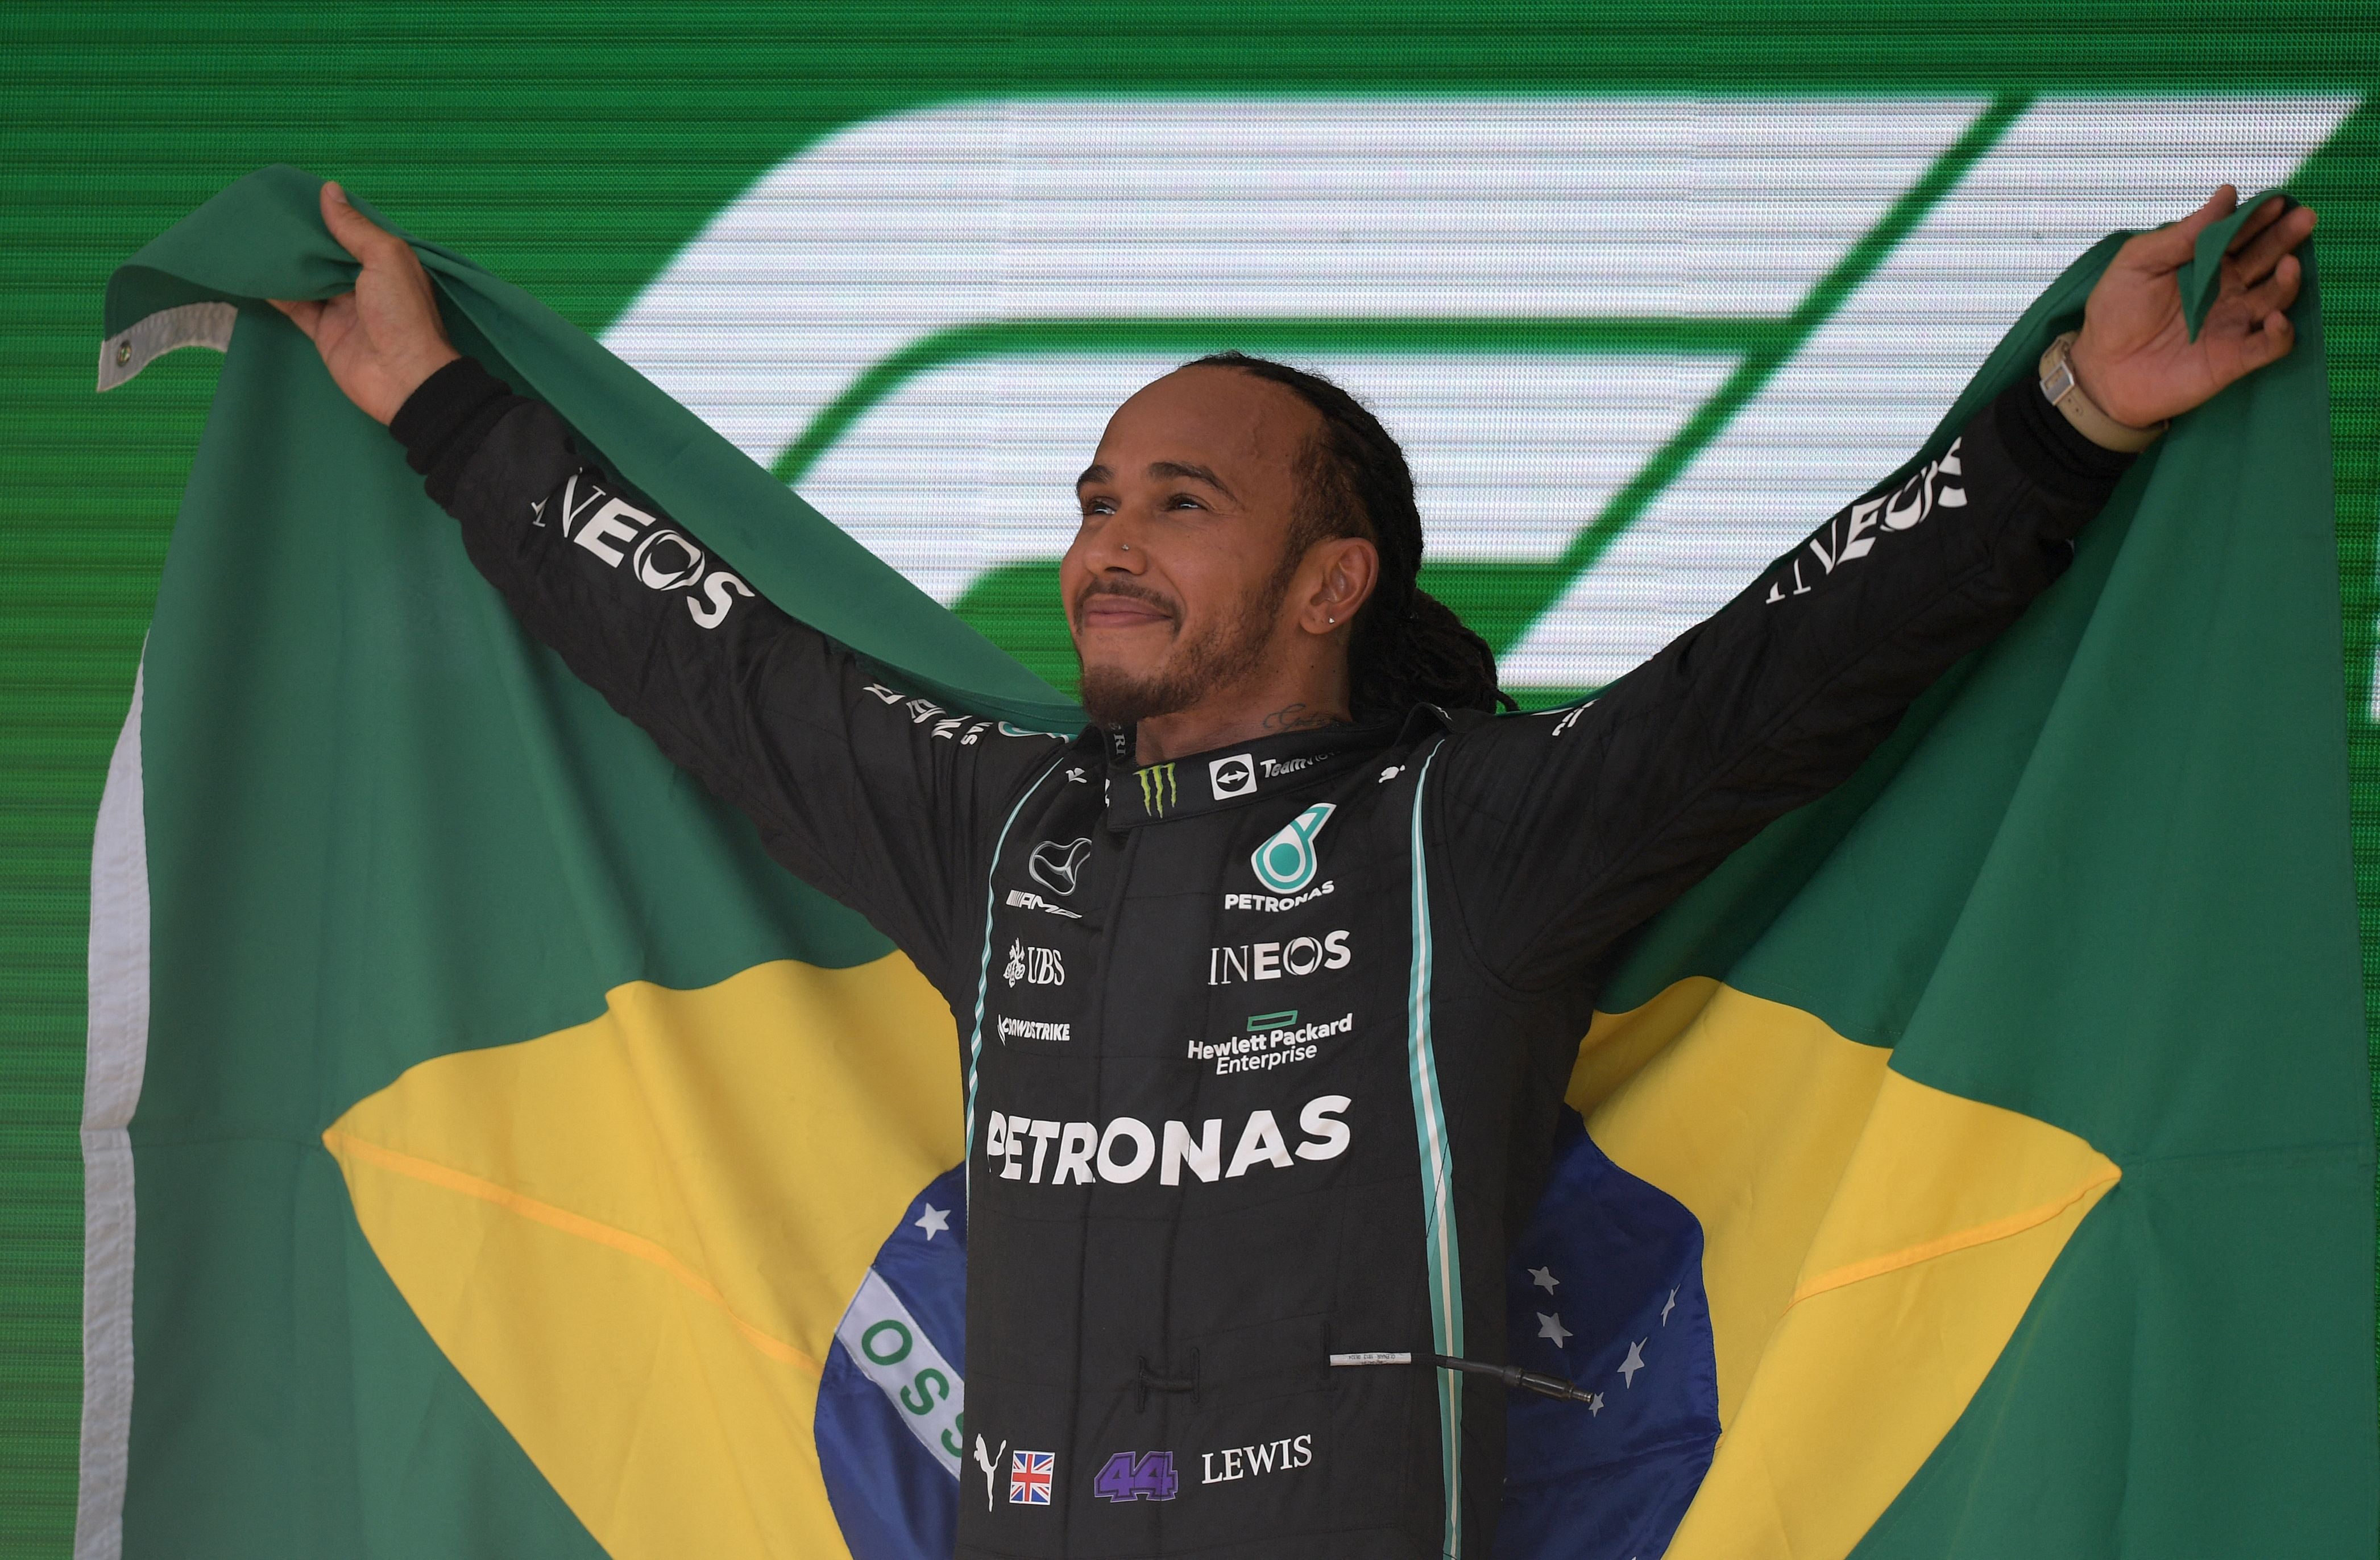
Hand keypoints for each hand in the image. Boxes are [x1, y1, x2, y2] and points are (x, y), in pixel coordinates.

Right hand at [269, 181, 458, 424]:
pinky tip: (254, 271)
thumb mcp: (385, 258)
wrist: (405, 379)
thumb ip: (355, 227)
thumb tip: (329, 190)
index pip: (352, 231)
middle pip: (326, 253)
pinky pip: (295, 306)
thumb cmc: (403, 314)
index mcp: (386, 261)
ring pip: (308, 278)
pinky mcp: (324, 331)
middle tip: (265, 211)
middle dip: (301, 236)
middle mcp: (365, 282)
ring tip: (253, 234)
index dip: (327, 214)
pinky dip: (276, 291)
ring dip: (285, 261)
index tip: (293, 195)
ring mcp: (343, 307)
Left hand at [2068, 186, 2314, 428]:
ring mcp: (2234, 322)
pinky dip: (2280, 333)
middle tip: (2303, 218)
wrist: (2101, 373)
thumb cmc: (2115, 315)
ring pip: (2276, 297)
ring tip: (2290, 264)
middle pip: (2267, 258)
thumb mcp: (2137, 263)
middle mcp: (2227, 289)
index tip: (2274, 200)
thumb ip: (2181, 233)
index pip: (2240, 234)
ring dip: (2288, 281)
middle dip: (2286, 237)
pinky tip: (2276, 319)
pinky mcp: (2235, 358)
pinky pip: (2270, 345)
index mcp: (2204, 263)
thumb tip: (2225, 194)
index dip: (2258, 216)